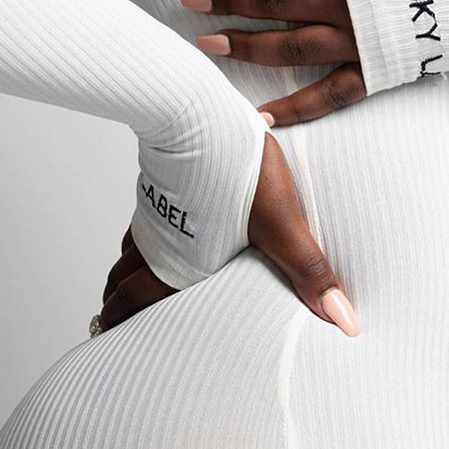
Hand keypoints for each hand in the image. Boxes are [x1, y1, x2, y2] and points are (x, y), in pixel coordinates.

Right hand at [99, 133, 359, 336]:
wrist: (198, 109)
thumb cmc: (239, 169)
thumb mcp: (282, 226)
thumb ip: (309, 274)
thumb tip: (345, 322)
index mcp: (187, 265)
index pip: (144, 303)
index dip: (124, 324)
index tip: (108, 338)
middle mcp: (163, 245)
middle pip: (127, 284)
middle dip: (115, 307)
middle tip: (104, 322)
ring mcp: (156, 214)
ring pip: (128, 254)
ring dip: (118, 277)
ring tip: (113, 291)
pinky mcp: (159, 185)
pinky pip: (138, 221)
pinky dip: (132, 239)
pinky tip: (142, 233)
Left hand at [181, 0, 438, 125]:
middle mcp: (350, 5)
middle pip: (277, 2)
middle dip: (229, 1)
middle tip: (189, 3)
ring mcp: (363, 44)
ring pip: (292, 47)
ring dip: (246, 46)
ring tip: (207, 46)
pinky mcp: (380, 74)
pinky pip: (329, 96)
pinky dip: (295, 109)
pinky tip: (261, 117)